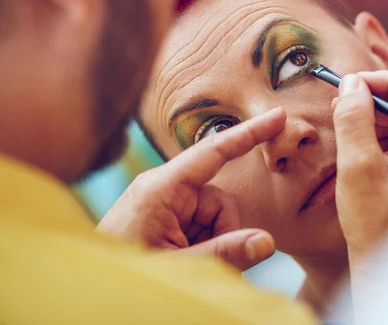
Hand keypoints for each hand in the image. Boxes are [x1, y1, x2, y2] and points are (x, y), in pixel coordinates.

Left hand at [97, 108, 285, 270]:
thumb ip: (224, 253)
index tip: (278, 117)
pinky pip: (202, 224)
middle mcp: (166, 188)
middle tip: (201, 261)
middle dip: (222, 232)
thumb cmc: (125, 273)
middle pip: (220, 200)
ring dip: (212, 242)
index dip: (250, 134)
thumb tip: (267, 242)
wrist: (92, 287)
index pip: (214, 152)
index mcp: (162, 187)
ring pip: (215, 216)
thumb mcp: (178, 266)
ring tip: (186, 263)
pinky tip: (184, 258)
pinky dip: (203, 244)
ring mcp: (166, 202)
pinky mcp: (167, 216)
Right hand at [332, 71, 387, 259]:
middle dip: (379, 101)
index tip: (353, 81)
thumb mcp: (357, 167)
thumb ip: (354, 119)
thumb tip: (352, 82)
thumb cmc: (374, 227)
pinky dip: (385, 137)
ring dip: (380, 119)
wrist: (387, 272)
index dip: (385, 83)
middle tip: (345, 98)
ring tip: (346, 120)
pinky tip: (360, 141)